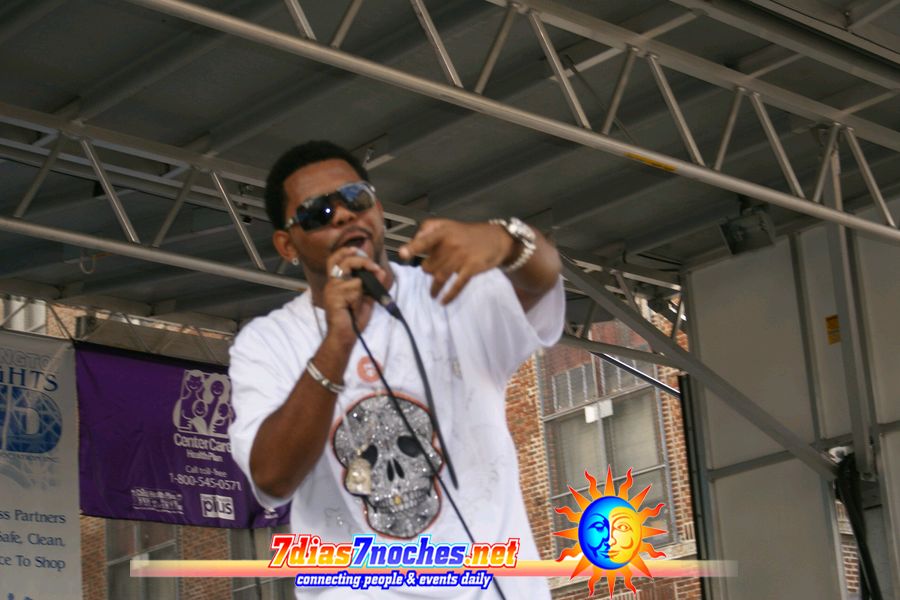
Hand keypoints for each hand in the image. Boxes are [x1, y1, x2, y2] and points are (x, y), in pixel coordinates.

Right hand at [323, 247, 388, 346]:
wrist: (345, 335)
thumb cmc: (353, 318)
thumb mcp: (367, 297)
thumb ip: (373, 284)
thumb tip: (381, 270)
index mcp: (336, 282)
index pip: (334, 259)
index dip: (345, 251)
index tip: (358, 250)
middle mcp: (331, 283)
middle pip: (340, 259)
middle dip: (359, 260)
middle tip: (373, 266)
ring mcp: (331, 290)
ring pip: (349, 272)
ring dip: (362, 283)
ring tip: (362, 296)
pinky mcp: (334, 297)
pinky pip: (353, 287)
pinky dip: (359, 295)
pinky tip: (353, 306)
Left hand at [398, 219, 514, 303]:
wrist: (497, 238)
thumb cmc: (467, 233)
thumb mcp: (448, 225)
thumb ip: (429, 230)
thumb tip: (413, 242)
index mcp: (442, 232)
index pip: (424, 240)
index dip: (413, 247)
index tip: (403, 254)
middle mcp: (450, 244)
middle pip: (430, 265)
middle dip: (428, 270)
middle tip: (432, 271)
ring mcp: (461, 257)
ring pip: (440, 276)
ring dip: (434, 287)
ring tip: (433, 293)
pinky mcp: (471, 268)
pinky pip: (457, 285)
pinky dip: (449, 295)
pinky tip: (443, 301)